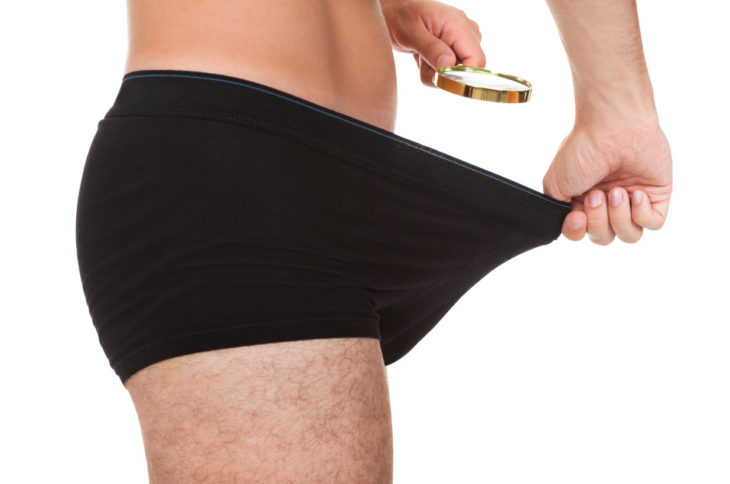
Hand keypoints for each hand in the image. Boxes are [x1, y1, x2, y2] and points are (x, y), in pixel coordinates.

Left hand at [380, 0, 485, 86]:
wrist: (393, 9)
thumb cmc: (399, 16)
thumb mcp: (411, 33)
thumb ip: (431, 49)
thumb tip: (448, 65)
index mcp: (459, 25)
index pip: (477, 60)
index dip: (461, 76)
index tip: (438, 77)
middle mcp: (465, 32)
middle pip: (466, 70)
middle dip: (442, 74)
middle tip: (422, 61)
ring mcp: (460, 40)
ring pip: (455, 72)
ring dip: (433, 72)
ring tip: (420, 55)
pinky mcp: (453, 47)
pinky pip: (447, 69)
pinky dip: (432, 69)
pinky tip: (423, 56)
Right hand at [542, 117, 672, 244]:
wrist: (611, 128)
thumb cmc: (581, 150)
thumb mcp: (554, 186)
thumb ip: (557, 213)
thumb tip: (570, 226)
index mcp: (583, 200)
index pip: (582, 233)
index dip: (578, 231)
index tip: (576, 216)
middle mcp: (607, 202)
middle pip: (604, 237)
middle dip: (598, 221)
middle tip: (597, 195)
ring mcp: (633, 199)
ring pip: (629, 235)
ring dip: (619, 218)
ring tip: (616, 192)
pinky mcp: (656, 195)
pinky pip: (652, 223)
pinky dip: (641, 214)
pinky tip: (635, 193)